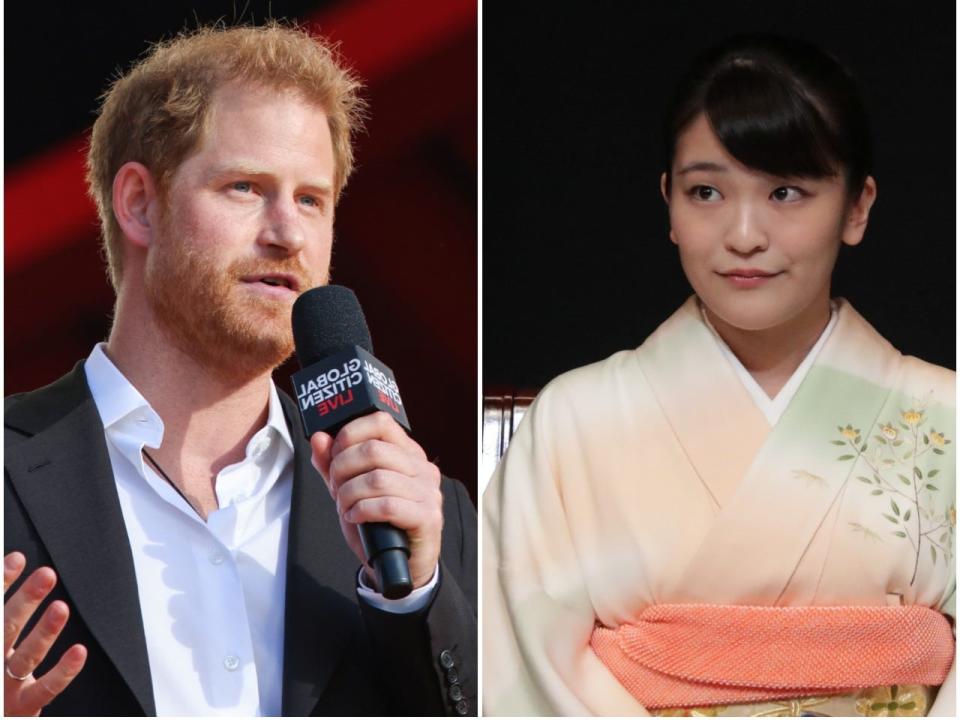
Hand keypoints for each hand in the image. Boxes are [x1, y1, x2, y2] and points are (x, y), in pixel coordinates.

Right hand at [4, 552, 86, 716]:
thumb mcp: (0, 638)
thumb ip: (4, 616)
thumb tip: (12, 564)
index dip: (1, 583)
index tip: (18, 559)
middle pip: (4, 629)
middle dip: (25, 601)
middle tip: (47, 575)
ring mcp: (3, 688)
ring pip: (26, 657)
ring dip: (44, 632)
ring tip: (61, 608)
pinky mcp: (21, 708)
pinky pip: (45, 690)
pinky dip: (63, 672)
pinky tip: (79, 652)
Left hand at [311, 412, 442, 589]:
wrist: (402, 566)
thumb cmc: (378, 524)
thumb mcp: (350, 491)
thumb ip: (333, 465)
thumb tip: (319, 438)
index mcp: (408, 453)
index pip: (380, 423)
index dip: (350, 434)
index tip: (334, 454)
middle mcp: (423, 468)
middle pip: (373, 450)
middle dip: (342, 469)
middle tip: (335, 488)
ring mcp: (428, 492)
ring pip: (377, 478)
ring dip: (349, 494)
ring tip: (345, 506)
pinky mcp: (428, 517)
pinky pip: (387, 505)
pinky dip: (363, 511)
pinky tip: (356, 518)